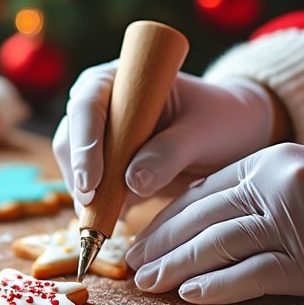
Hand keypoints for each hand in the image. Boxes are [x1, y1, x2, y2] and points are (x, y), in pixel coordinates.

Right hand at [52, 65, 277, 209]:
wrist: (232, 136)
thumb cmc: (220, 121)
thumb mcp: (203, 132)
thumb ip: (170, 152)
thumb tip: (132, 181)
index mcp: (121, 81)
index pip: (88, 105)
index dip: (84, 142)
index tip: (91, 180)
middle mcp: (102, 106)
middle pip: (72, 139)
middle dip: (79, 175)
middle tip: (93, 209)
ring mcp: (101, 138)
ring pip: (75, 168)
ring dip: (86, 196)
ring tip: (106, 222)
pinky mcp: (107, 168)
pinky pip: (91, 190)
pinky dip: (98, 209)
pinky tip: (113, 223)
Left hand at [127, 144, 303, 303]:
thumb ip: (258, 195)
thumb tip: (205, 227)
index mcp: (268, 162)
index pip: (201, 192)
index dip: (165, 218)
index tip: (139, 238)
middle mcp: (274, 186)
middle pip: (199, 217)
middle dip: (159, 243)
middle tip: (128, 265)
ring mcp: (291, 223)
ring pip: (215, 244)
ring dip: (174, 266)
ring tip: (146, 284)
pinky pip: (251, 273)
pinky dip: (216, 285)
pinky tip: (190, 295)